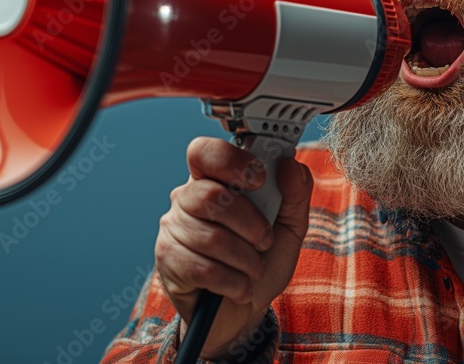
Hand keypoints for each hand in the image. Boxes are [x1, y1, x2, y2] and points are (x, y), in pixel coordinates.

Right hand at [155, 136, 313, 358]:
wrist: (243, 312)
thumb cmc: (263, 261)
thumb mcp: (289, 227)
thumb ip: (295, 194)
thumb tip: (291, 165)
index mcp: (214, 179)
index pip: (205, 152)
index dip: (230, 161)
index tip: (259, 180)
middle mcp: (187, 198)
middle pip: (210, 195)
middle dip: (249, 223)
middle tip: (264, 240)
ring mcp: (172, 228)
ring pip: (211, 237)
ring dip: (246, 260)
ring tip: (253, 270)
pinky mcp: (167, 261)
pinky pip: (203, 269)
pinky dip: (233, 282)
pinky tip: (239, 287)